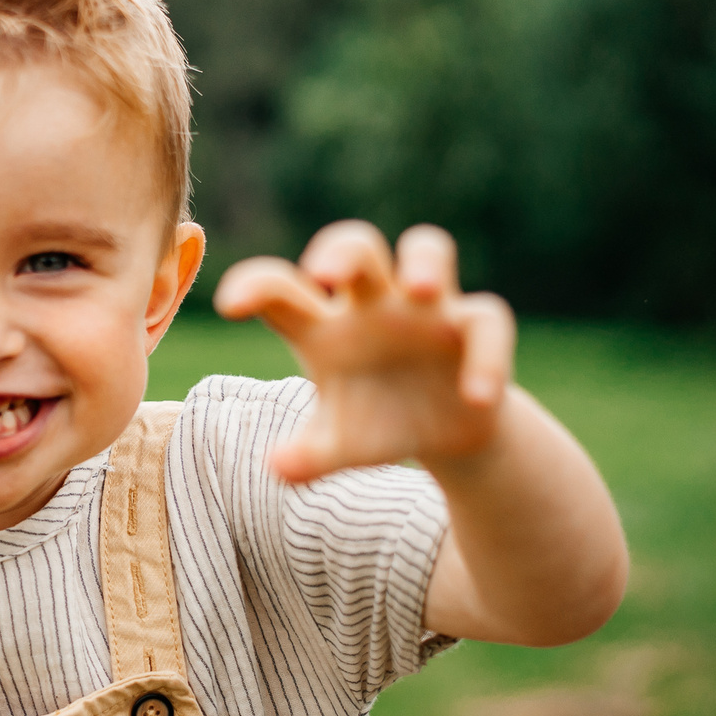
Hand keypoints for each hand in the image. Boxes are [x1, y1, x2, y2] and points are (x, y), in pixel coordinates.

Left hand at [214, 221, 514, 481]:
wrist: (445, 431)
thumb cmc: (377, 423)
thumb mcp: (339, 446)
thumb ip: (309, 457)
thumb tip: (278, 469)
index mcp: (323, 325)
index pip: (281, 289)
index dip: (255, 286)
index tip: (228, 306)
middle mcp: (372, 303)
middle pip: (355, 247)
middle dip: (341, 252)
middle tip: (325, 275)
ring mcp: (426, 308)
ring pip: (427, 248)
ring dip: (425, 263)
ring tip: (420, 291)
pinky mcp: (475, 327)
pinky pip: (487, 322)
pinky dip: (487, 356)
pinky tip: (475, 397)